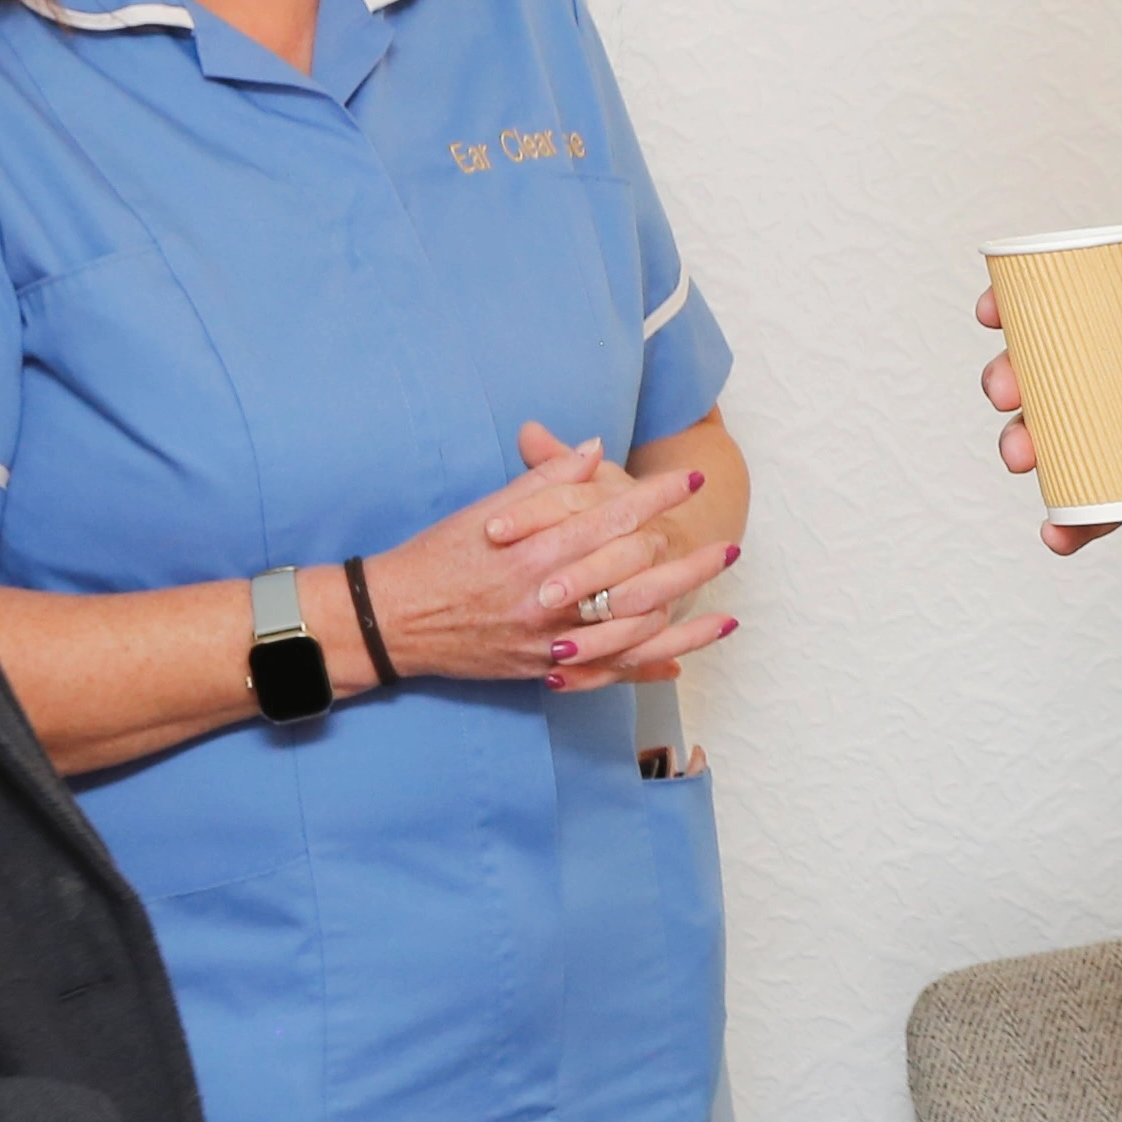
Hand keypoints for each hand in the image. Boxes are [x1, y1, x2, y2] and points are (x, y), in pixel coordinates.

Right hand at [356, 425, 732, 689]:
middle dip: (684, 559)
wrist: (393, 620)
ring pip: (631, 632)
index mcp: (535, 550)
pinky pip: (606, 673)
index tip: (689, 482)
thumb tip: (594, 449)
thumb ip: (546, 481)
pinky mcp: (542, 669)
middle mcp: (547, 598)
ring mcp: (548, 640)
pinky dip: (646, 668)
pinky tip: (682, 661)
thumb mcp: (487, 509)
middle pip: (633, 575)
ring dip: (682, 621)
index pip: (611, 517)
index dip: (655, 497)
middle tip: (726, 547)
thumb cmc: (437, 557)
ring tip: (728, 613)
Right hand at [973, 286, 1121, 551]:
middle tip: (1007, 391)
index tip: (995, 312)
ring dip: (1023, 446)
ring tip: (1024, 456)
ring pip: (1056, 442)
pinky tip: (1058, 532)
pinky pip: (1097, 509)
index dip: (1023, 308)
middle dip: (1008, 381)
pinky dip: (1072, 524)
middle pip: (1047, 377)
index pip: (1076, 311)